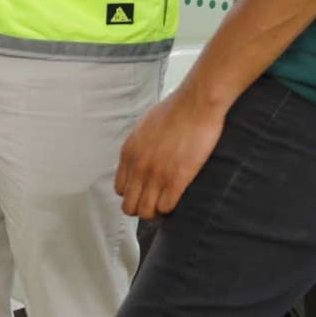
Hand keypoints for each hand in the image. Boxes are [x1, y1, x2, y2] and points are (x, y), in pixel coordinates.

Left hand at [114, 87, 226, 220]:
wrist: (195, 104)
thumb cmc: (174, 110)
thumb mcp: (144, 127)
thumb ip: (138, 147)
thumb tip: (141, 158)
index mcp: (129, 153)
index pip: (120, 189)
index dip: (133, 194)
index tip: (145, 192)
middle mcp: (139, 167)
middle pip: (129, 206)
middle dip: (142, 208)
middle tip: (156, 203)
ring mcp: (157, 175)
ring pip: (146, 212)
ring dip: (156, 213)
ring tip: (166, 205)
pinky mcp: (177, 179)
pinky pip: (165, 207)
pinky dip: (170, 208)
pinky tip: (177, 199)